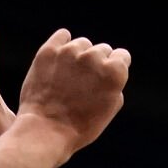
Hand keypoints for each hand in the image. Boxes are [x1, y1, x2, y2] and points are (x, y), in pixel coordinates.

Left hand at [17, 29, 129, 159]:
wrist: (45, 131)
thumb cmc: (79, 127)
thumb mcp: (108, 109)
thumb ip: (115, 85)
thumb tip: (111, 69)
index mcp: (114, 72)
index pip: (122, 56)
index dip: (114, 70)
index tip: (104, 81)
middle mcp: (94, 57)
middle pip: (101, 50)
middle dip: (96, 64)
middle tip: (83, 85)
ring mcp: (70, 52)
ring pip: (81, 44)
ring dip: (78, 56)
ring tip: (68, 79)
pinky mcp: (50, 51)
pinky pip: (62, 36)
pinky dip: (62, 44)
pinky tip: (60, 58)